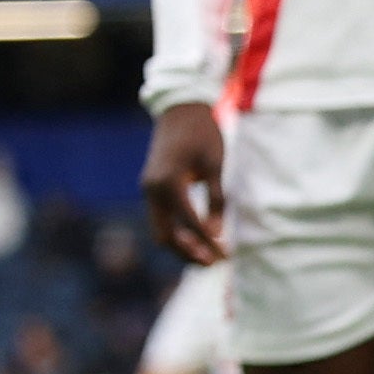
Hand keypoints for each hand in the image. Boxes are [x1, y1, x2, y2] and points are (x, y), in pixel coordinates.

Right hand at [141, 101, 228, 266]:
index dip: (208, 242)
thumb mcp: (216, 165)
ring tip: (206, 256)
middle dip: (189, 252)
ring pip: (160, 230)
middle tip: (214, 263)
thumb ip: (215, 200)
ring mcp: (148, 190)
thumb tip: (216, 233)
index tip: (225, 254)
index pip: (189, 223)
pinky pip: (161, 219)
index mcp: (169, 183)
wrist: (179, 111)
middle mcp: (152, 190)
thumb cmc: (202, 134)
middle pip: (166, 235)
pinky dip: (177, 232)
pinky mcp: (151, 189)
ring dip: (181, 246)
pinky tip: (196, 238)